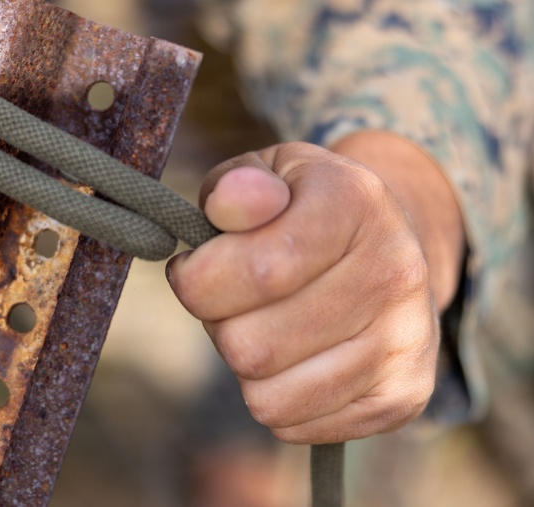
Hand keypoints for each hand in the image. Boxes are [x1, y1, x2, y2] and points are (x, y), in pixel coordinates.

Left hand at [167, 138, 462, 443]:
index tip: (192, 266)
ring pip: (268, 396)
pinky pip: (293, 425)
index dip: (196, 279)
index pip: (257, 271)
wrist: (387, 241)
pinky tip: (292, 356)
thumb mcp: (263, 174)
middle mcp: (394, 271)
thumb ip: (234, 185)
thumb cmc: (298, 208)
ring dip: (242, 367)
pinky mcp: (404, 397)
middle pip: (250, 345)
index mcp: (354, 202)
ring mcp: (406, 341)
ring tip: (261, 325)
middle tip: (232, 300)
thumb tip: (232, 201)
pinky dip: (273, 397)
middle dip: (217, 325)